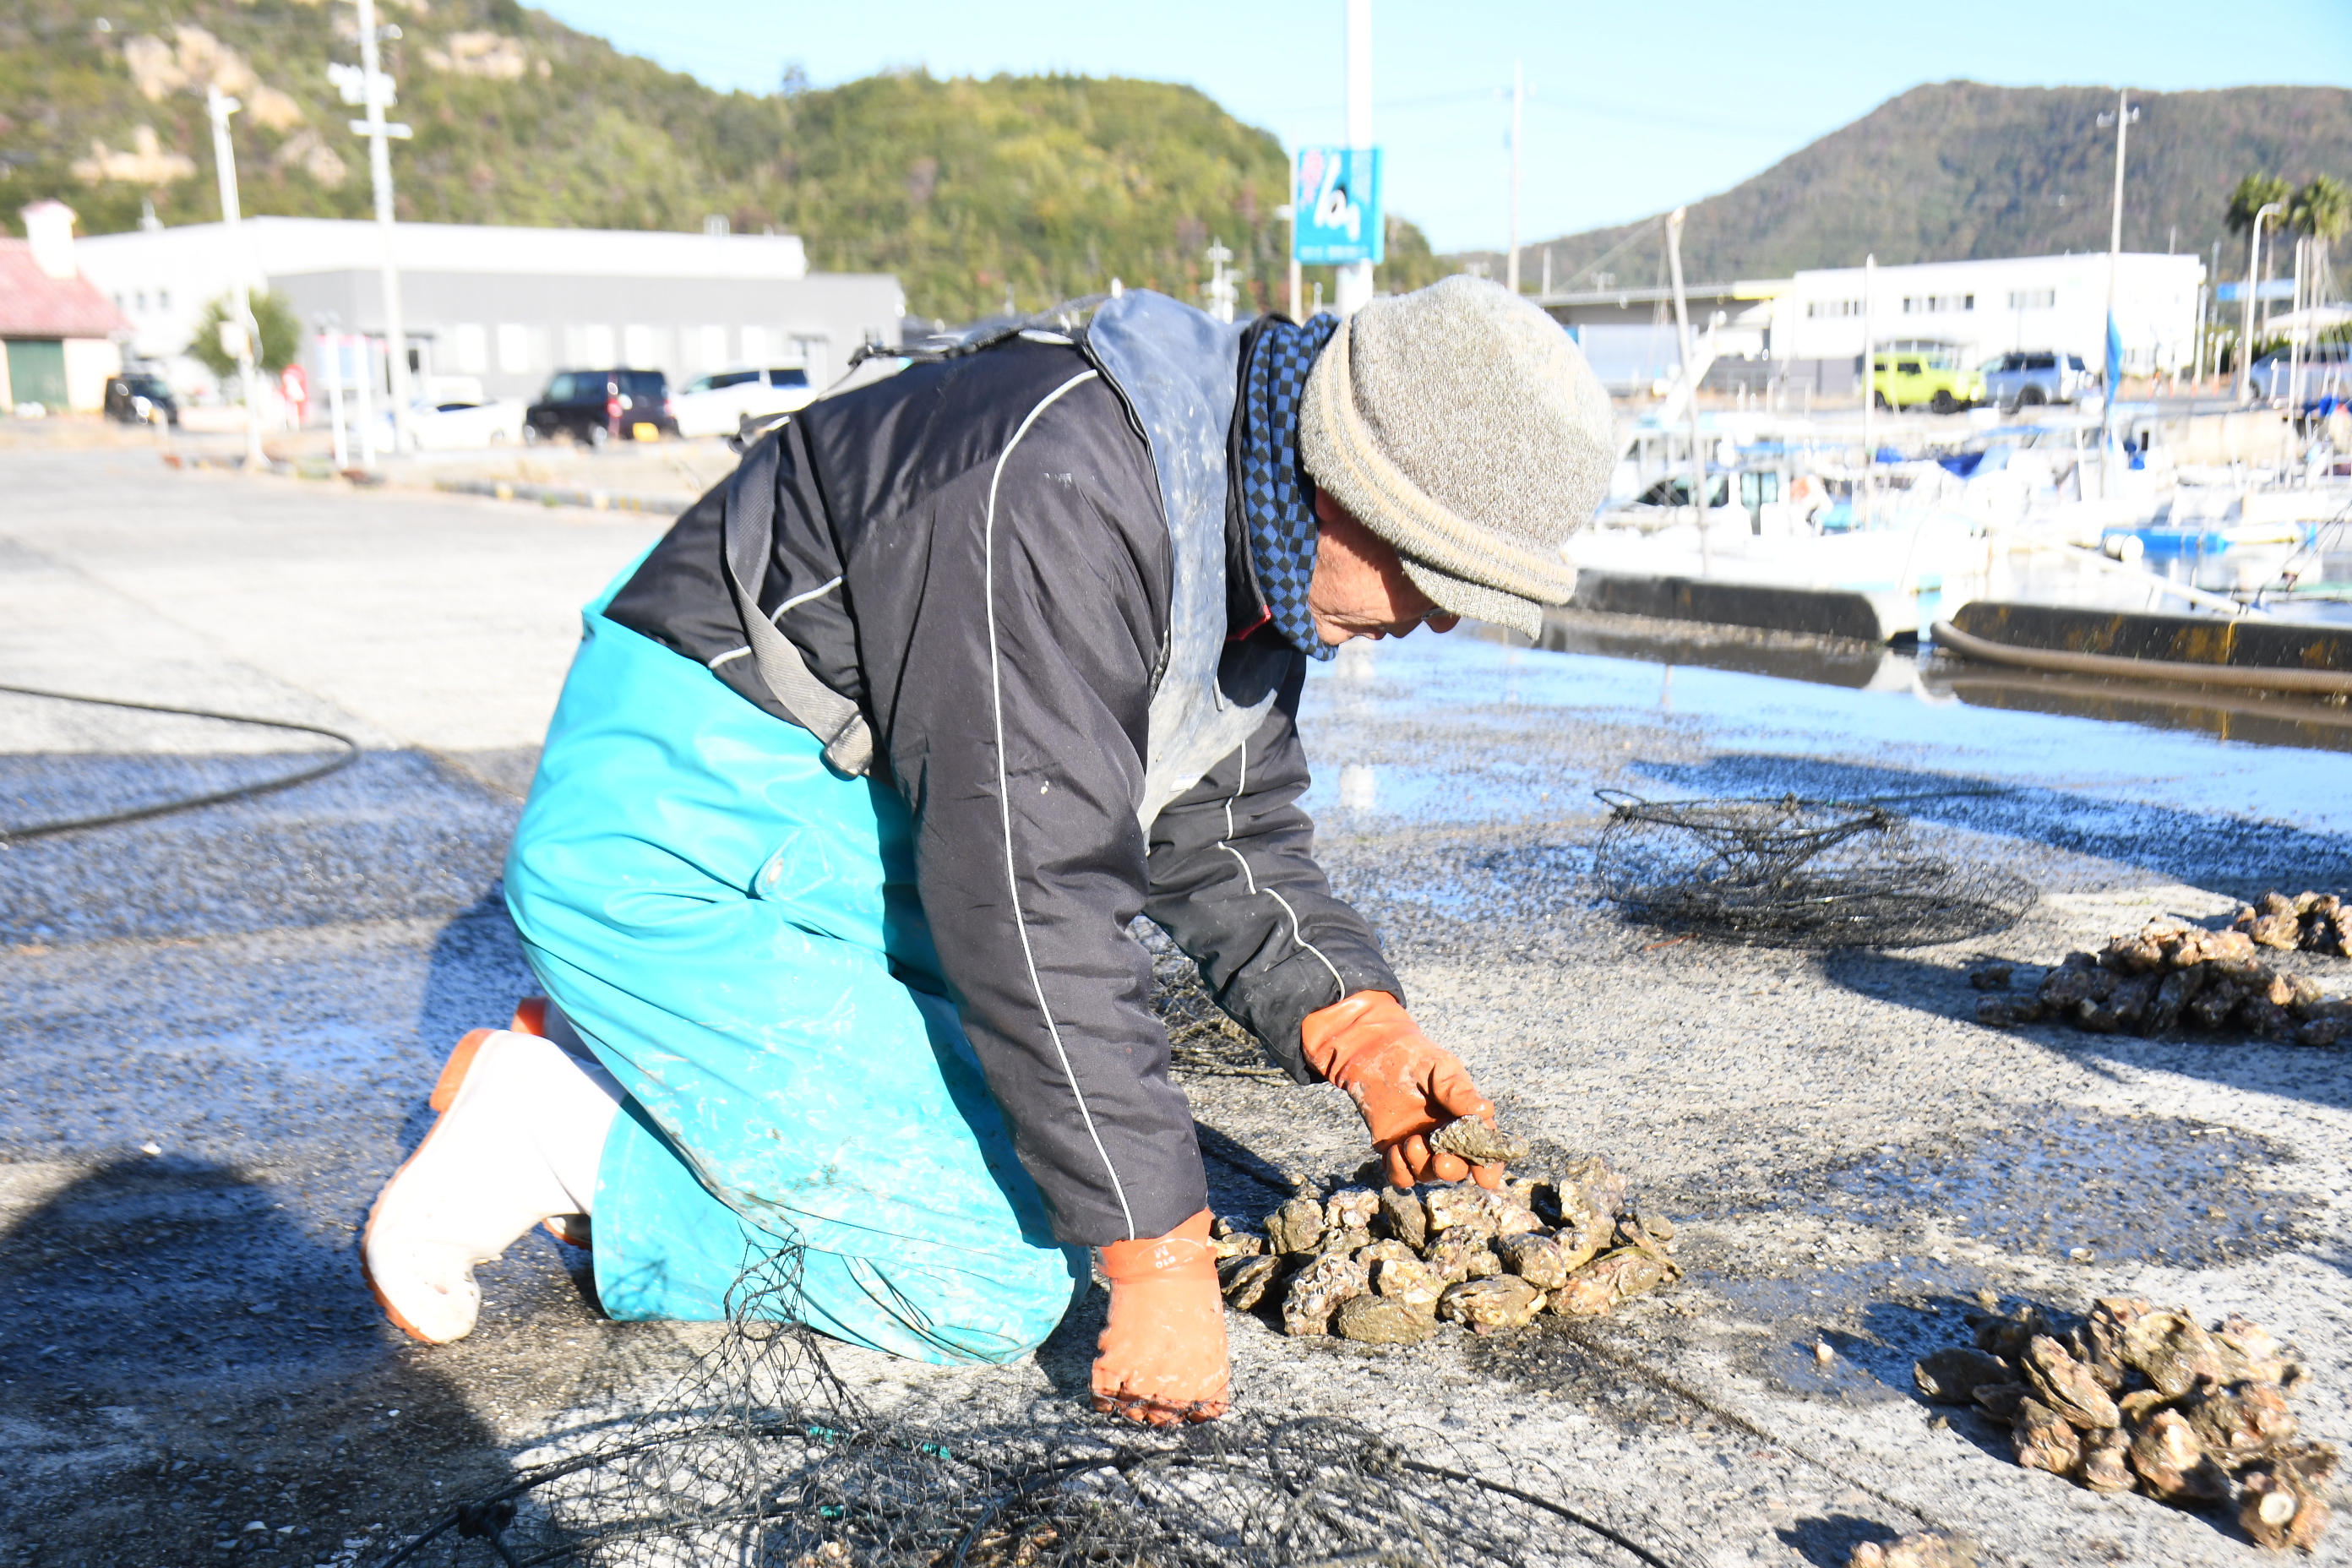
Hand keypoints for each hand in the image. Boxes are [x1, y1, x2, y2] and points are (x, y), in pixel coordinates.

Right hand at [1093, 1209, 1228, 1424]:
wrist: (1162, 1263)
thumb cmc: (1193, 1287)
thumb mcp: (1214, 1330)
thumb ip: (1205, 1362)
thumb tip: (1190, 1374)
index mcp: (1207, 1379)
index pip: (1202, 1414)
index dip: (1192, 1408)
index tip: (1183, 1400)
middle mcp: (1177, 1390)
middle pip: (1164, 1418)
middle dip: (1159, 1407)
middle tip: (1152, 1387)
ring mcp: (1143, 1382)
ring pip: (1134, 1413)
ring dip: (1132, 1403)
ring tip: (1130, 1385)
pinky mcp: (1112, 1366)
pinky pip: (1103, 1398)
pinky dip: (1104, 1398)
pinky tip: (1108, 1390)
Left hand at [1300, 991, 1503, 1189]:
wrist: (1375, 1051)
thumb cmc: (1415, 1056)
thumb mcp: (1440, 1068)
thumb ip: (1459, 1091)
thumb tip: (1485, 1111)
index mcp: (1465, 1119)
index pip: (1483, 1150)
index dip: (1489, 1168)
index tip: (1485, 1177)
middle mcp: (1445, 1137)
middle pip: (1457, 1169)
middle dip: (1452, 1171)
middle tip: (1441, 1161)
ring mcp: (1419, 1145)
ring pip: (1427, 1175)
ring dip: (1422, 1166)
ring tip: (1411, 1141)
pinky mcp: (1393, 1149)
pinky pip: (1400, 1175)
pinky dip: (1399, 1170)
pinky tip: (1394, 1150)